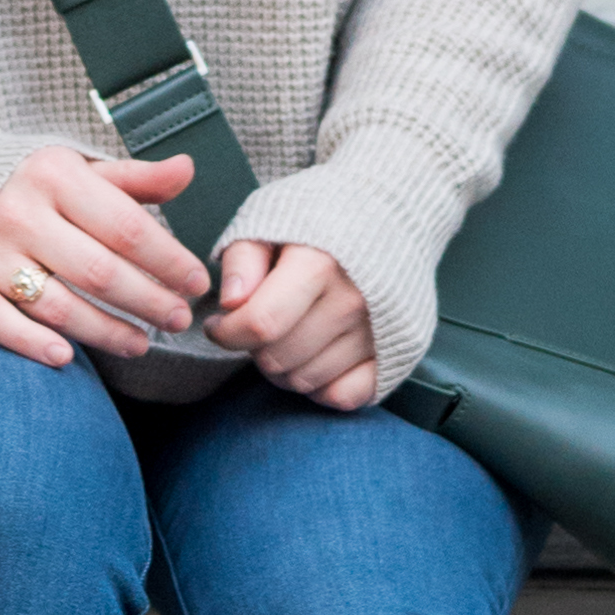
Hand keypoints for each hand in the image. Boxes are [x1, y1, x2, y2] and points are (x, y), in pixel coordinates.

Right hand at [0, 144, 209, 368]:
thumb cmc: (30, 183)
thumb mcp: (79, 169)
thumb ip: (134, 177)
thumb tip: (187, 169)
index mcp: (55, 177)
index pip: (127, 227)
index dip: (169, 261)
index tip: (197, 283)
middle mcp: (19, 213)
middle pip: (99, 272)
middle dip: (148, 301)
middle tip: (179, 320)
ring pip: (58, 305)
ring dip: (106, 331)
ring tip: (143, 344)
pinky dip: (30, 342)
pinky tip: (67, 357)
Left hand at [211, 232, 379, 409]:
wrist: (391, 218)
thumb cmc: (318, 220)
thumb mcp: (272, 219)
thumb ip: (243, 260)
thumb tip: (230, 302)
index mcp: (321, 263)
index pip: (261, 323)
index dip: (226, 332)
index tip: (218, 323)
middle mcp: (353, 301)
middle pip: (278, 358)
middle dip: (253, 348)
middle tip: (257, 324)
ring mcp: (377, 332)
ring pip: (305, 381)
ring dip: (282, 367)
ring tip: (285, 335)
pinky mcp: (395, 353)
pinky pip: (344, 396)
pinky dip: (321, 387)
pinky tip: (314, 357)